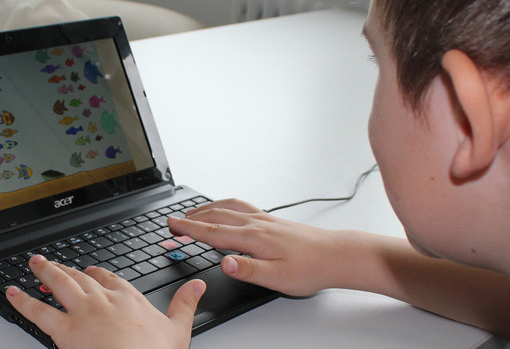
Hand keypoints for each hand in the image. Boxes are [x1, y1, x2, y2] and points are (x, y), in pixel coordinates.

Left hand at [6, 255, 205, 348]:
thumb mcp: (178, 330)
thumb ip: (185, 304)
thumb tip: (198, 286)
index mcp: (129, 299)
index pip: (111, 279)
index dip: (99, 274)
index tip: (93, 271)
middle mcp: (103, 299)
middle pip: (82, 277)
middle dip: (67, 268)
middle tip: (55, 262)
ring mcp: (82, 312)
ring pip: (59, 284)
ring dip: (45, 271)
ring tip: (34, 263)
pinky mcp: (64, 330)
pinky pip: (37, 311)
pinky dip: (22, 300)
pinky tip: (11, 292)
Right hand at [168, 198, 356, 296]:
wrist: (337, 255)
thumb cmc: (311, 268)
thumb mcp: (277, 278)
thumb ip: (248, 270)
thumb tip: (224, 262)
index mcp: (254, 239)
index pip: (214, 233)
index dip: (190, 229)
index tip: (172, 226)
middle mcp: (257, 224)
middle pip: (217, 216)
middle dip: (192, 217)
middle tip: (173, 221)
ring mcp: (265, 219)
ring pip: (229, 208)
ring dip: (207, 208)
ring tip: (192, 212)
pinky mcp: (272, 220)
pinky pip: (242, 206)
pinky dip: (225, 204)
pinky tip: (225, 208)